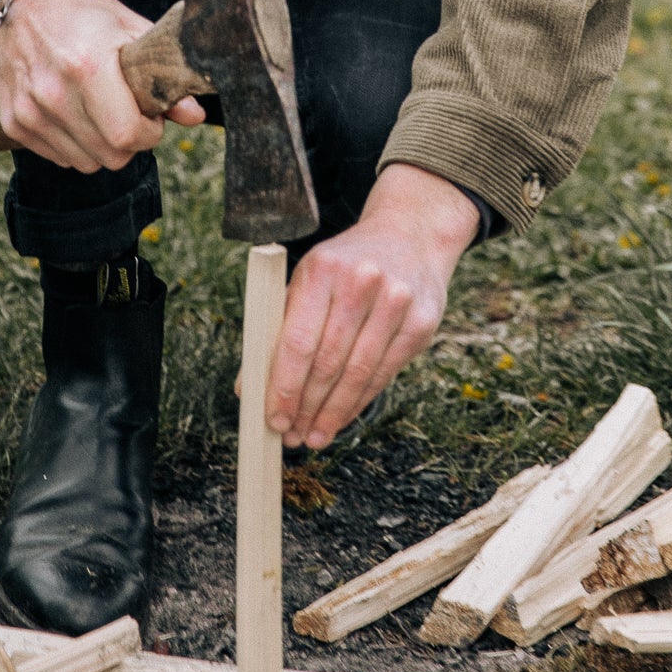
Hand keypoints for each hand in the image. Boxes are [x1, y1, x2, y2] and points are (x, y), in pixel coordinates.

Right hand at [0, 0, 204, 175]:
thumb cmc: (82, 11)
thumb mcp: (129, 28)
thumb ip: (163, 73)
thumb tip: (195, 115)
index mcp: (87, 66)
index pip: (127, 135)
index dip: (150, 132)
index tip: (151, 116)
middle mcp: (53, 93)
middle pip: (110, 157)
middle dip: (129, 141)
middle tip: (128, 112)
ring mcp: (28, 111)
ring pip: (85, 163)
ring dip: (101, 145)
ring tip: (99, 108)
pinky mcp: (12, 122)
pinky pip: (59, 157)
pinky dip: (73, 143)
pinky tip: (74, 110)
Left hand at [266, 165, 477, 449]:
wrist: (409, 235)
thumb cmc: (346, 266)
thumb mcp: (309, 280)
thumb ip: (278, 328)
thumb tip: (250, 388)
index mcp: (322, 269)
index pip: (297, 340)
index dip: (283, 386)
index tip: (273, 417)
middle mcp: (362, 282)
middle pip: (327, 362)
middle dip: (306, 406)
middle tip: (292, 436)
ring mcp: (397, 301)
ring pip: (358, 373)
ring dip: (332, 413)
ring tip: (314, 436)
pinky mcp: (422, 321)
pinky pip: (384, 373)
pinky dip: (359, 402)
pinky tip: (342, 417)